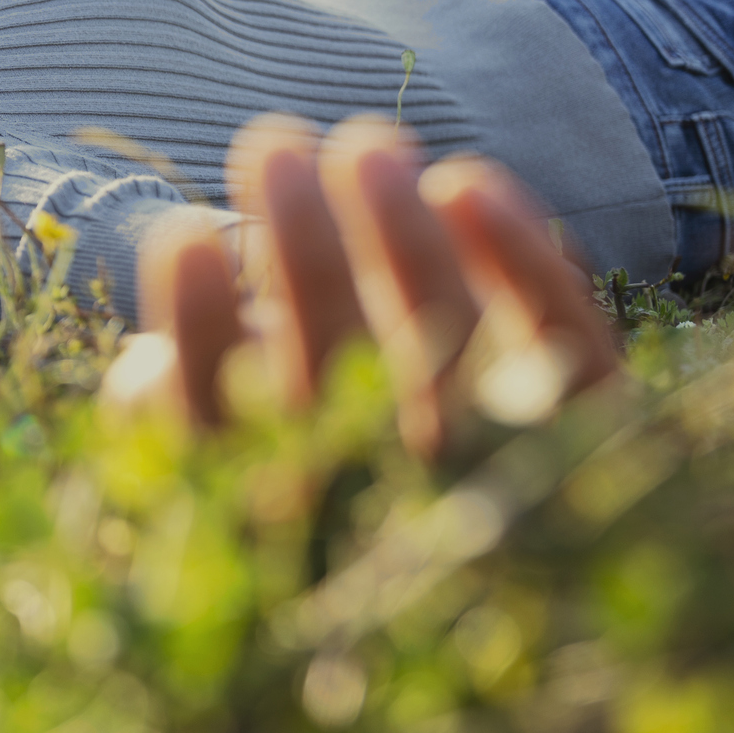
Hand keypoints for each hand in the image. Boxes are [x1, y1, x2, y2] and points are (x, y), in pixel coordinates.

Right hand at [100, 114, 623, 456]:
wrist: (489, 590)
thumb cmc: (312, 496)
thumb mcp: (221, 482)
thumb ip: (174, 427)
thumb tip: (148, 367)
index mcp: (273, 504)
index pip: (222, 419)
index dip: (200, 324)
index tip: (185, 235)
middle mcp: (379, 491)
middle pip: (336, 357)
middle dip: (299, 240)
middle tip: (271, 144)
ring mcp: (491, 461)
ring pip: (445, 334)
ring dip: (398, 229)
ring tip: (362, 142)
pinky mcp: (585, 430)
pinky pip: (564, 342)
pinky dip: (523, 259)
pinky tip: (463, 181)